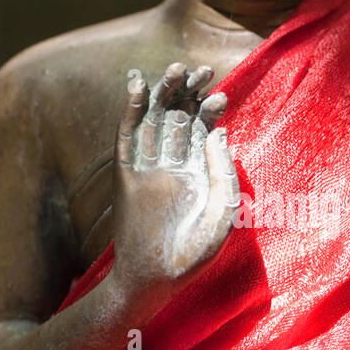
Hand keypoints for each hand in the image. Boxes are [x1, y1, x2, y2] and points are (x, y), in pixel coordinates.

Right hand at [109, 61, 238, 297]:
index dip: (210, 109)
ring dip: (163, 94)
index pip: (203, 130)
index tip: (220, 92)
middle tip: (200, 69)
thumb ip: (223, 174)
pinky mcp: (125, 176)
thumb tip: (218, 132)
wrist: (154, 279)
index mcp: (198, 174)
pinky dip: (130, 111)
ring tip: (175, 69)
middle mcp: (172, 167)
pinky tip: (137, 87)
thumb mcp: (222, 214)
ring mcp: (147, 170)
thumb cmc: (192, 255)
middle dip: (189, 93)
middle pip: (179, 118)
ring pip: (153, 121)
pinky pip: (127, 138)